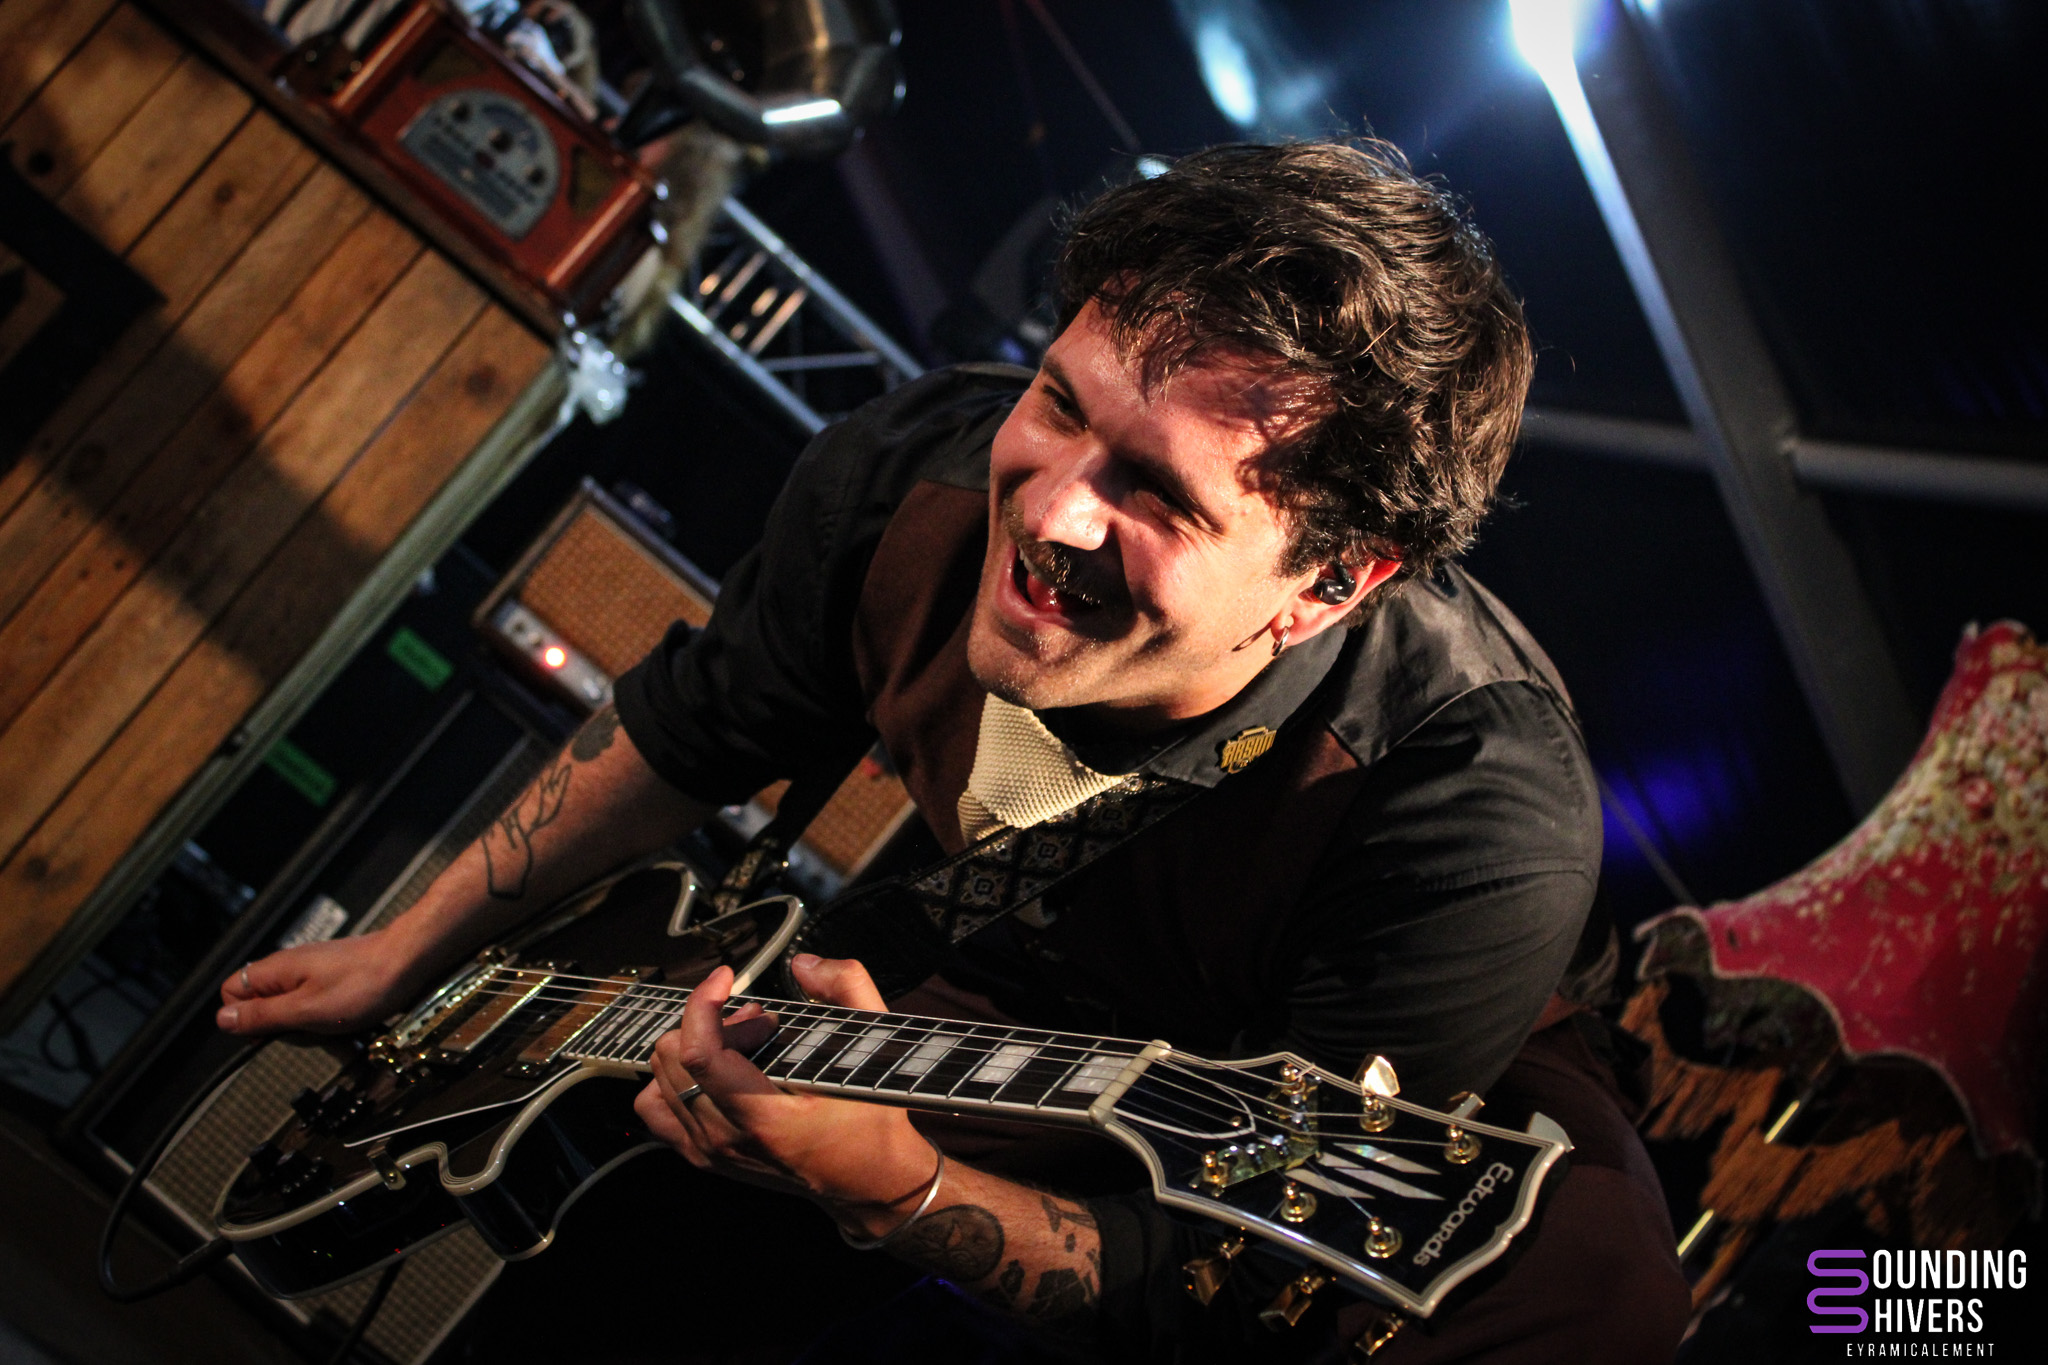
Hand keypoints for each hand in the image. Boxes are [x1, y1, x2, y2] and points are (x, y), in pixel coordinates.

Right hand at [217, 931, 423, 1035]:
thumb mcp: (305, 1011)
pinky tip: (348, 1021)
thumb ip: (262, 1016)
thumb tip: (223, 1020)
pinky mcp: (335, 978)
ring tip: (333, 1025)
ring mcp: (314, 971)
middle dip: (280, 1026)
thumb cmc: (365, 982)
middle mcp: (290, 967)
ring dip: (308, 1026)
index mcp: (275, 970)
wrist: (410, 960)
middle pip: (262, 1004)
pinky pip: (319, 1006)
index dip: (242, 1018)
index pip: (231, 993)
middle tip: (306, 1030)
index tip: (266, 1033)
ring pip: (292, 1009)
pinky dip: (330, 1019)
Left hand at [634, 956, 938, 1232]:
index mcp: (765, 1118)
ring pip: (660, 1077)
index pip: (700, 1053)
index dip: (704, 1002)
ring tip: (740, 1045)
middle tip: (759, 1023)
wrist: (867, 1183)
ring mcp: (709, 1151)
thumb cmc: (872, 1123)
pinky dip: (676, 1078)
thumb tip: (803, 966)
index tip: (726, 978)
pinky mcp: (702, 1157)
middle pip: (674, 1057)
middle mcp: (726, 1139)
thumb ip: (850, 990)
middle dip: (713, 1023)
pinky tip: (715, 1070)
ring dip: (694, 1047)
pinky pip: (657, 1107)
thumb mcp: (878, 1049)